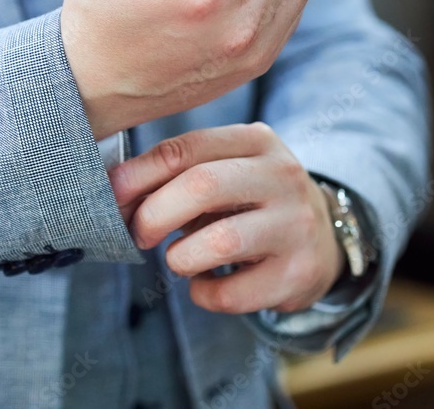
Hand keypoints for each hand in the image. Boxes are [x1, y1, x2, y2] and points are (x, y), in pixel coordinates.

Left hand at [109, 123, 344, 313]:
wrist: (322, 240)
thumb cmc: (249, 202)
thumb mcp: (222, 173)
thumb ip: (173, 176)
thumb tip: (112, 193)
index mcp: (257, 140)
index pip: (186, 148)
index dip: (138, 174)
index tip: (112, 196)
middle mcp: (282, 176)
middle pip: (201, 186)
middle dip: (153, 215)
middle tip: (139, 235)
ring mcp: (296, 224)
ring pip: (219, 242)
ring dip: (180, 258)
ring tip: (180, 258)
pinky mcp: (300, 273)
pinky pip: (231, 293)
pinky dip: (203, 293)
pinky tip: (206, 283)